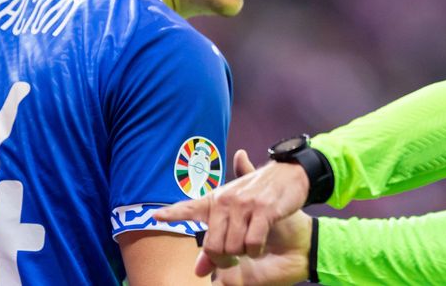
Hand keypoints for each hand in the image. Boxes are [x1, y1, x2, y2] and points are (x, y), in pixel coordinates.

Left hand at [154, 150, 309, 276]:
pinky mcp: (263, 209)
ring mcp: (244, 204)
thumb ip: (216, 241)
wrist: (290, 174)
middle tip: (234, 258)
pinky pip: (253, 242)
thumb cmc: (260, 194)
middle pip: (213, 246)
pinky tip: (261, 242)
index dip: (172, 213)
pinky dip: (256, 249)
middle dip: (224, 259)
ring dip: (243, 254)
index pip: (190, 207)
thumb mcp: (235, 213)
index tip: (155, 215)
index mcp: (216, 199)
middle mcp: (226, 200)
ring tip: (250, 244)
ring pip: (233, 247)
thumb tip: (198, 271)